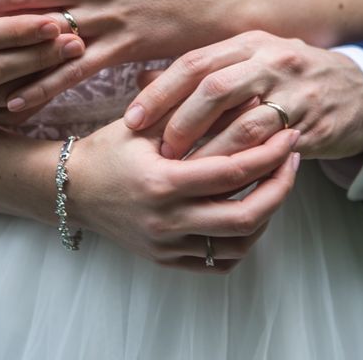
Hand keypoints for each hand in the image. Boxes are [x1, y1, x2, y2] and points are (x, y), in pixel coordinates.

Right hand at [67, 117, 300, 272]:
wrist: (71, 189)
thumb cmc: (106, 151)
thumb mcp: (141, 126)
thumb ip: (189, 114)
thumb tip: (243, 100)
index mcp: (162, 183)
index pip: (234, 172)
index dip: (269, 154)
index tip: (288, 135)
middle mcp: (166, 220)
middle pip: (246, 216)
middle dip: (280, 189)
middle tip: (292, 163)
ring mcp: (166, 245)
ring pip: (237, 245)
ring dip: (266, 217)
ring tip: (273, 187)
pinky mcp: (165, 259)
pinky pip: (217, 262)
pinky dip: (240, 243)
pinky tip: (247, 217)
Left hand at [124, 31, 362, 160]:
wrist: (356, 91)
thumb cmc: (286, 79)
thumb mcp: (246, 63)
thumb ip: (198, 72)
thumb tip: (142, 81)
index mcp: (247, 43)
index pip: (193, 63)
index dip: (159, 93)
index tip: (132, 120)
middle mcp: (270, 61)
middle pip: (214, 89)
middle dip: (180, 122)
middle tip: (160, 150)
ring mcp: (294, 92)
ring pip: (242, 123)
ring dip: (209, 151)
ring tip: (183, 171)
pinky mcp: (312, 125)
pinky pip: (271, 149)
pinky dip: (243, 165)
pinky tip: (222, 179)